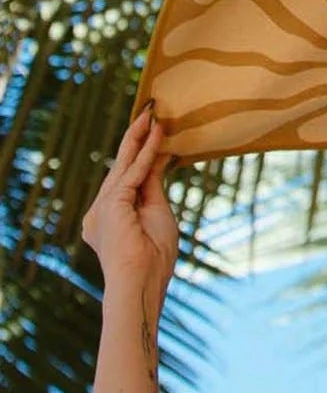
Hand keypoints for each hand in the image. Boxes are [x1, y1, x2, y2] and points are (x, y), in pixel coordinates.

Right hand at [82, 108, 177, 315]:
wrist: (143, 282)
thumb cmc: (153, 255)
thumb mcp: (156, 210)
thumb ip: (152, 183)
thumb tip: (160, 155)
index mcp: (109, 215)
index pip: (126, 175)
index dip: (140, 150)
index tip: (153, 128)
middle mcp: (99, 211)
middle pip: (121, 166)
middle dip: (136, 137)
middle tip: (150, 110)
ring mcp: (102, 209)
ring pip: (125, 165)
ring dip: (140, 138)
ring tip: (154, 114)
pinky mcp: (111, 206)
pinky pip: (133, 174)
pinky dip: (146, 153)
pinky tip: (157, 134)